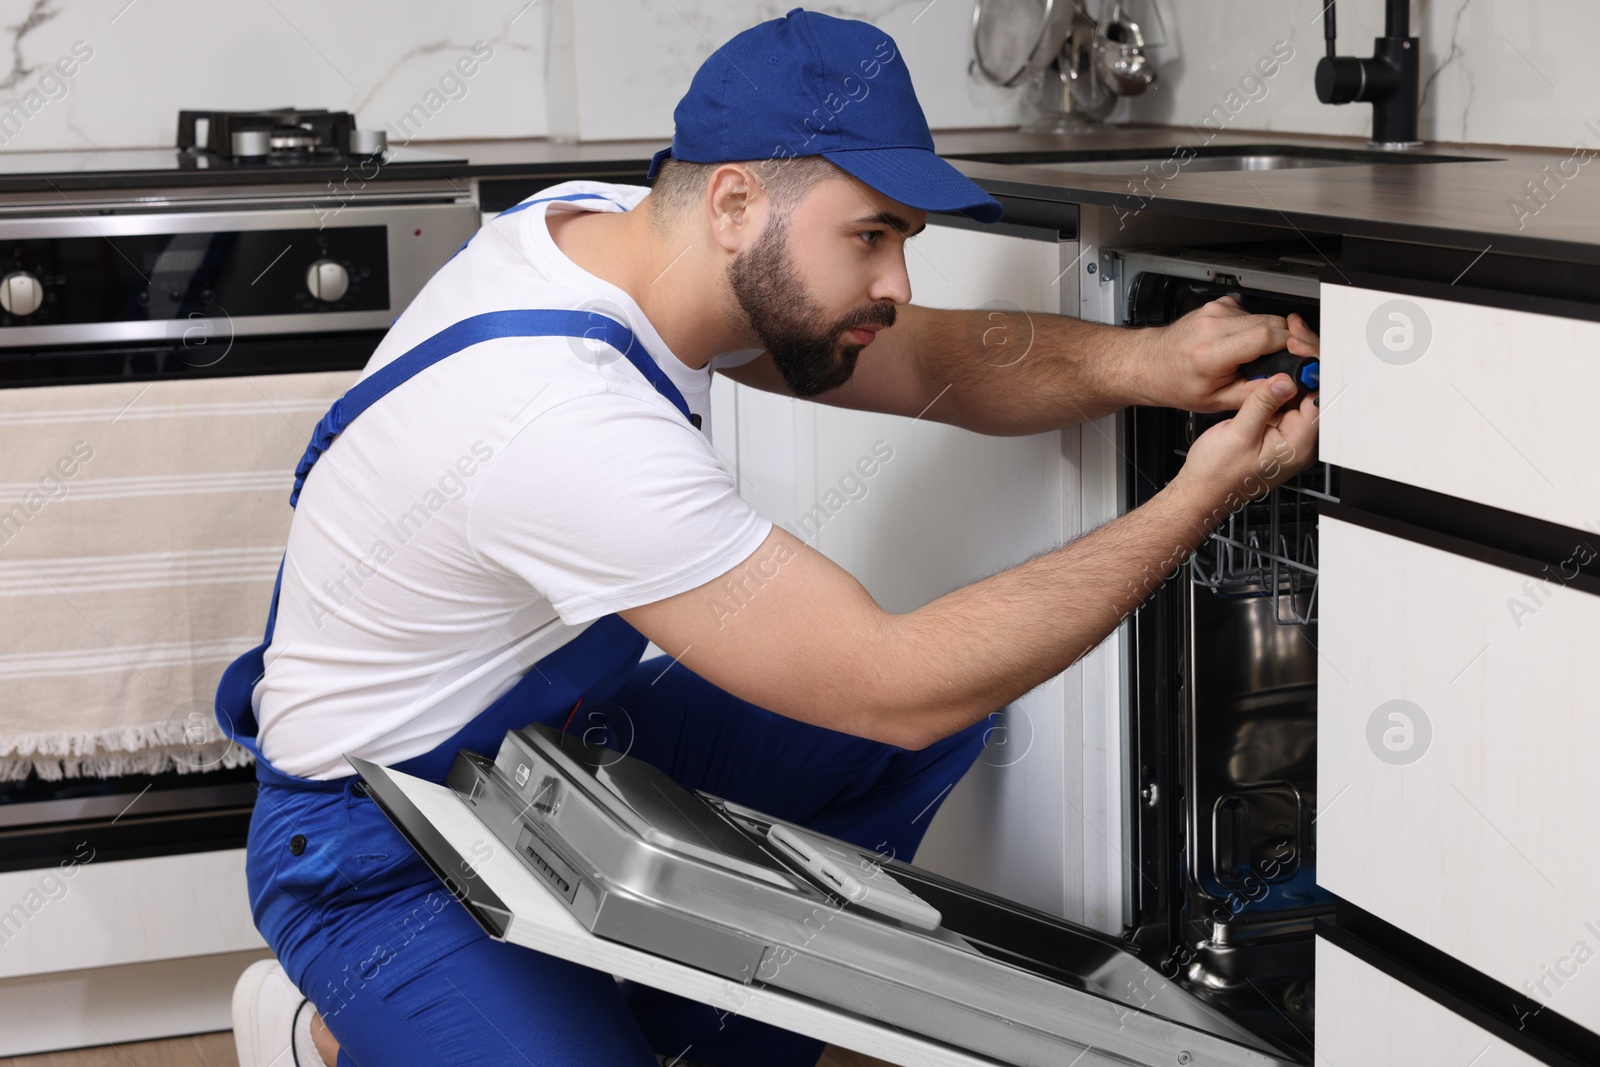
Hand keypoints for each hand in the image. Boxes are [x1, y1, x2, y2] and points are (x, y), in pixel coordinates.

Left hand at [1139, 296, 1317, 412]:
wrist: (1149, 363)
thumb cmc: (1176, 383)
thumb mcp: (1216, 400)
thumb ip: (1254, 393)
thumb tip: (1284, 386)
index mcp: (1211, 353)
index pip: (1265, 337)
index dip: (1289, 345)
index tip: (1298, 356)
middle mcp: (1213, 326)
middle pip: (1271, 322)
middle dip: (1284, 340)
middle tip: (1280, 360)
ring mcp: (1214, 311)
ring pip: (1263, 316)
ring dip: (1267, 334)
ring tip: (1251, 355)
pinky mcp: (1217, 304)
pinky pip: (1250, 313)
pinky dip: (1252, 327)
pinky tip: (1239, 342)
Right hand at [1175, 375, 1319, 508]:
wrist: (1201, 490)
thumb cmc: (1216, 474)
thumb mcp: (1238, 434)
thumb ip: (1262, 404)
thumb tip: (1284, 380)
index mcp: (1297, 446)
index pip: (1317, 402)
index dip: (1309, 377)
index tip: (1296, 358)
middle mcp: (1297, 445)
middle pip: (1308, 400)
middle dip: (1296, 379)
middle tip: (1278, 363)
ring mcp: (1286, 441)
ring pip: (1293, 403)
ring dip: (1281, 387)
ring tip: (1264, 378)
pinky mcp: (1274, 437)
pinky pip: (1280, 410)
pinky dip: (1272, 398)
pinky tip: (1259, 392)